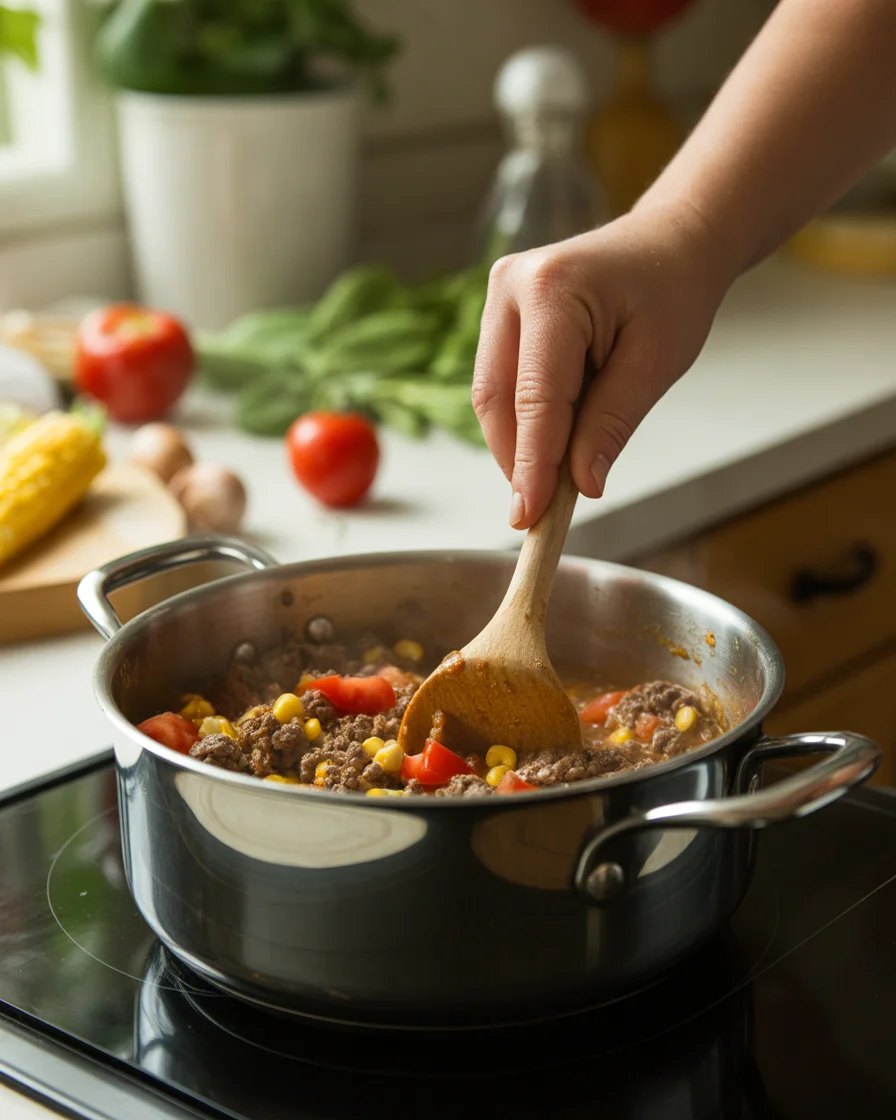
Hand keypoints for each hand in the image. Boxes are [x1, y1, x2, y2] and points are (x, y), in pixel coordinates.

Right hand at [472, 199, 731, 528]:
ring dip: (519, 442)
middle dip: (518, 459)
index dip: (532, 463)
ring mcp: (498, 296)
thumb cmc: (672, 292)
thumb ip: (611, 424)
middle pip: (496, 398)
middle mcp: (511, 286)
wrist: (671, 243)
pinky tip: (552, 439)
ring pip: (490, 395)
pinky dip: (523, 420)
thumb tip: (580, 483)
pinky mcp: (499, 314)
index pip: (535, 397)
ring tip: (556, 475)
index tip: (531, 515)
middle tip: (540, 510)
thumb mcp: (655, 364)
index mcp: (552, 289)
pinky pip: (499, 382)